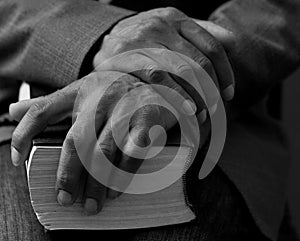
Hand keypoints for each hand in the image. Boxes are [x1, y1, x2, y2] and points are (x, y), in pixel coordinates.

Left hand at [9, 71, 190, 214]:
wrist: (152, 78)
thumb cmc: (111, 90)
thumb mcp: (80, 90)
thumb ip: (48, 103)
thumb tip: (12, 111)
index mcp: (78, 92)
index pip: (43, 111)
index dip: (25, 134)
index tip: (17, 161)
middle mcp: (98, 99)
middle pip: (77, 141)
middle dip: (70, 174)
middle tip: (67, 199)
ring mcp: (123, 108)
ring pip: (105, 150)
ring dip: (99, 180)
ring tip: (96, 201)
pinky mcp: (146, 116)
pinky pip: (134, 148)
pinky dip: (126, 169)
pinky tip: (119, 187)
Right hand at [94, 7, 234, 117]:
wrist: (105, 41)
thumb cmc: (146, 40)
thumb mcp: (172, 29)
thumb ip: (201, 32)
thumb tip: (233, 41)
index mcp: (177, 18)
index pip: (212, 46)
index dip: (225, 72)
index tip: (229, 93)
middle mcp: (162, 25)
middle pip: (199, 61)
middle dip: (212, 88)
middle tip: (215, 107)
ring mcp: (144, 38)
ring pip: (182, 70)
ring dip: (197, 95)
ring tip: (202, 113)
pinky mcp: (127, 55)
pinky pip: (158, 76)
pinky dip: (177, 94)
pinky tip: (187, 109)